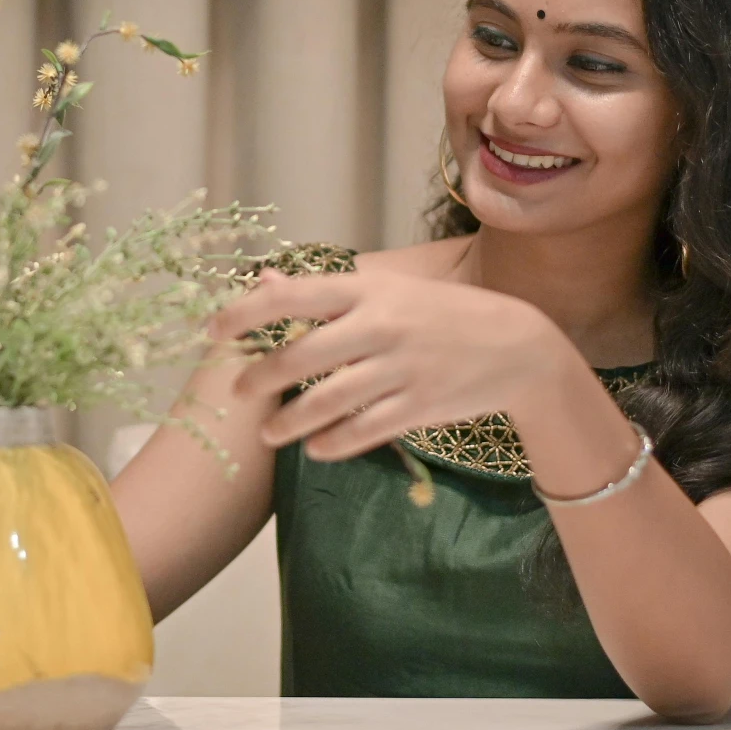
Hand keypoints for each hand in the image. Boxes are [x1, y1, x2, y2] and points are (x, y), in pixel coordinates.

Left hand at [208, 268, 583, 460]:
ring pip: (327, 401)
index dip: (246, 313)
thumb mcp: (388, 290)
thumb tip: (262, 282)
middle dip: (260, 377)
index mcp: (368, 290)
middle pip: (302, 355)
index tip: (214, 331)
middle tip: (238, 392)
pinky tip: (315, 448)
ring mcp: (401, 368)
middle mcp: (381, 326)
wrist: (517, 346)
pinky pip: (362, 431)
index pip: (294, 297)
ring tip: (269, 433)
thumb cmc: (441, 314)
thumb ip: (324, 292)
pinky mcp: (419, 406)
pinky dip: (332, 443)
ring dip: (289, 422)